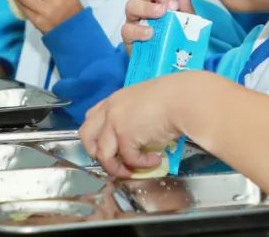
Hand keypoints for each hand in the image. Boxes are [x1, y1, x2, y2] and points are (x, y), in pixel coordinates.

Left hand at [79, 72, 196, 177]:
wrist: (183, 99)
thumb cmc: (173, 98)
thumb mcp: (146, 103)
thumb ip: (135, 118)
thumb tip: (139, 139)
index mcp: (115, 100)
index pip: (92, 118)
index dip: (96, 135)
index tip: (108, 146)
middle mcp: (110, 110)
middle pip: (86, 136)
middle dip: (95, 153)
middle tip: (112, 162)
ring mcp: (115, 122)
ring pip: (102, 154)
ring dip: (118, 167)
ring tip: (133, 170)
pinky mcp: (126, 136)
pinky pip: (129, 159)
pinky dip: (142, 164)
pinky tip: (155, 160)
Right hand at [122, 0, 195, 51]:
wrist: (174, 62)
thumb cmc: (180, 37)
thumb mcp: (188, 19)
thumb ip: (185, 4)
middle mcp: (145, 2)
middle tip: (172, 5)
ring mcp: (135, 19)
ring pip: (131, 3)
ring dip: (148, 7)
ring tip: (162, 15)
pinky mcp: (129, 37)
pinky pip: (127, 29)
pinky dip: (139, 30)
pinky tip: (151, 34)